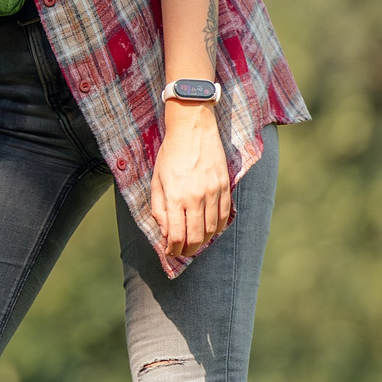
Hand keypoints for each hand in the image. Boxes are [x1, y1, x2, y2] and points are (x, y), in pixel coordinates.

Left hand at [147, 101, 232, 260]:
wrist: (193, 129)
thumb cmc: (170, 154)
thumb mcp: (156, 180)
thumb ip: (159, 208)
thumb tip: (165, 231)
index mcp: (176, 196)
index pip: (176, 235)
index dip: (172, 249)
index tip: (169, 252)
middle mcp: (196, 197)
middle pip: (197, 237)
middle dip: (189, 250)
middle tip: (183, 252)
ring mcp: (214, 192)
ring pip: (213, 229)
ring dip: (204, 241)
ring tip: (195, 242)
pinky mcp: (225, 186)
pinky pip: (225, 215)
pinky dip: (219, 227)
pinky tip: (211, 229)